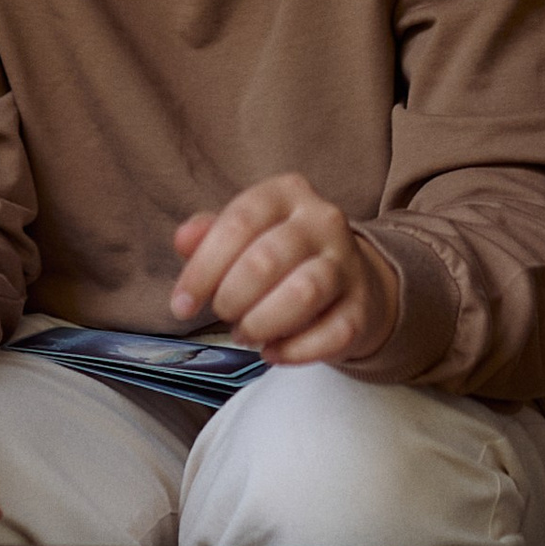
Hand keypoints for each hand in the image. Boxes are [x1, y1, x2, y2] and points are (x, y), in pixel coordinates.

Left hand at [171, 174, 401, 367]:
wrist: (349, 280)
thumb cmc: (281, 256)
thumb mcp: (244, 234)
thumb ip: (210, 235)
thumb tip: (184, 239)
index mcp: (286, 193)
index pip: (239, 221)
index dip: (203, 267)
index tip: (182, 305)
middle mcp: (322, 220)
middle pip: (267, 259)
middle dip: (232, 297)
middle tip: (223, 315)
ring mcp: (348, 263)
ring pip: (303, 293)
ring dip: (262, 322)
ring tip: (246, 334)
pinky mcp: (362, 308)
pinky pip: (331, 334)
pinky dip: (295, 351)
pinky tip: (273, 352)